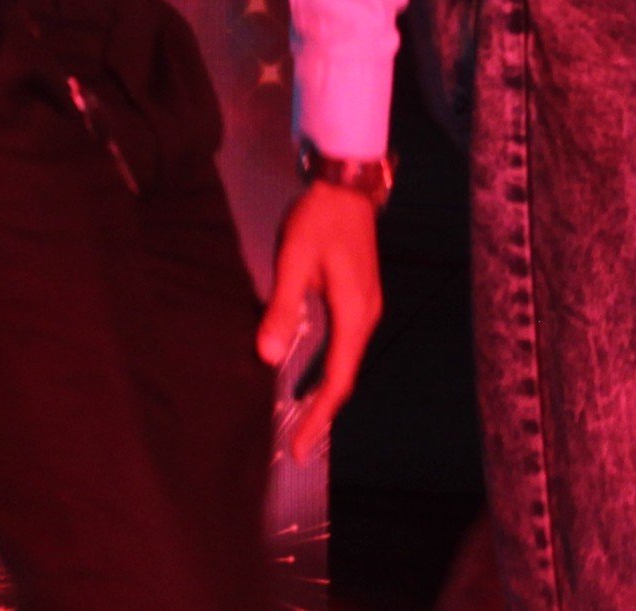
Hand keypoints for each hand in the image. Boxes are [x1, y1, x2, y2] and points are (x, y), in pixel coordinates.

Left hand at [257, 177, 383, 459]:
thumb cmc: (319, 220)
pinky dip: (328, 372)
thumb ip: (281, 307)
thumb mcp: (294, 261)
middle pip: (346, 377)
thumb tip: (268, 357)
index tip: (298, 449)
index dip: (318, 417)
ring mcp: (367, 308)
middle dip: (322, 415)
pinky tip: (311, 381)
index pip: (337, 379)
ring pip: (346, 363)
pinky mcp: (359, 299)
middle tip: (297, 448)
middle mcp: (366, 317)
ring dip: (325, 395)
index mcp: (354, 313)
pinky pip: (345, 348)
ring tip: (302, 424)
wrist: (348, 185)